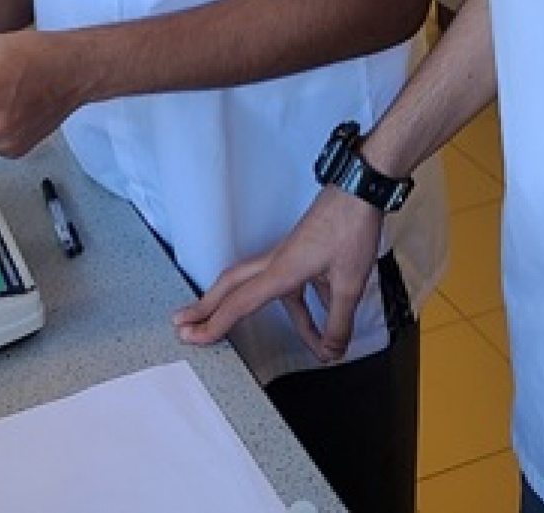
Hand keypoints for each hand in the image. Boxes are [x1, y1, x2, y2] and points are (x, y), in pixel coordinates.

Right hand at [173, 187, 383, 362]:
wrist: (358, 192)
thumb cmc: (349, 228)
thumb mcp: (349, 283)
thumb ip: (338, 323)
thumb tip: (332, 351)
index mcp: (281, 270)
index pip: (239, 302)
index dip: (215, 324)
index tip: (194, 337)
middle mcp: (277, 262)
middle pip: (230, 286)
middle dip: (206, 307)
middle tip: (185, 323)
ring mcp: (287, 257)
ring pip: (261, 289)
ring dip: (275, 320)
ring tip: (307, 343)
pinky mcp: (300, 255)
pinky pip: (291, 288)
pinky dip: (305, 310)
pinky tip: (326, 324)